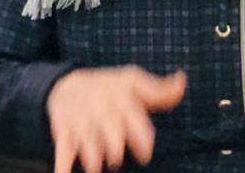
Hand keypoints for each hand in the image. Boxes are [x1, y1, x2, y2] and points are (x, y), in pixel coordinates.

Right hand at [47, 66, 185, 172]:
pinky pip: (62, 149)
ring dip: (89, 154)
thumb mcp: (132, 83)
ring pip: (85, 140)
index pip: (130, 115)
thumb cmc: (108, 89)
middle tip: (117, 156)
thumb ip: (160, 89)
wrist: (64, 84)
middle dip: (111, 144)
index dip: (139, 135)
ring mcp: (78, 120)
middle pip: (106, 128)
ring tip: (95, 165)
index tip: (145, 152)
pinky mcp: (63, 131)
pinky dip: (62, 165)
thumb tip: (182, 80)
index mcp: (117, 96)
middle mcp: (97, 107)